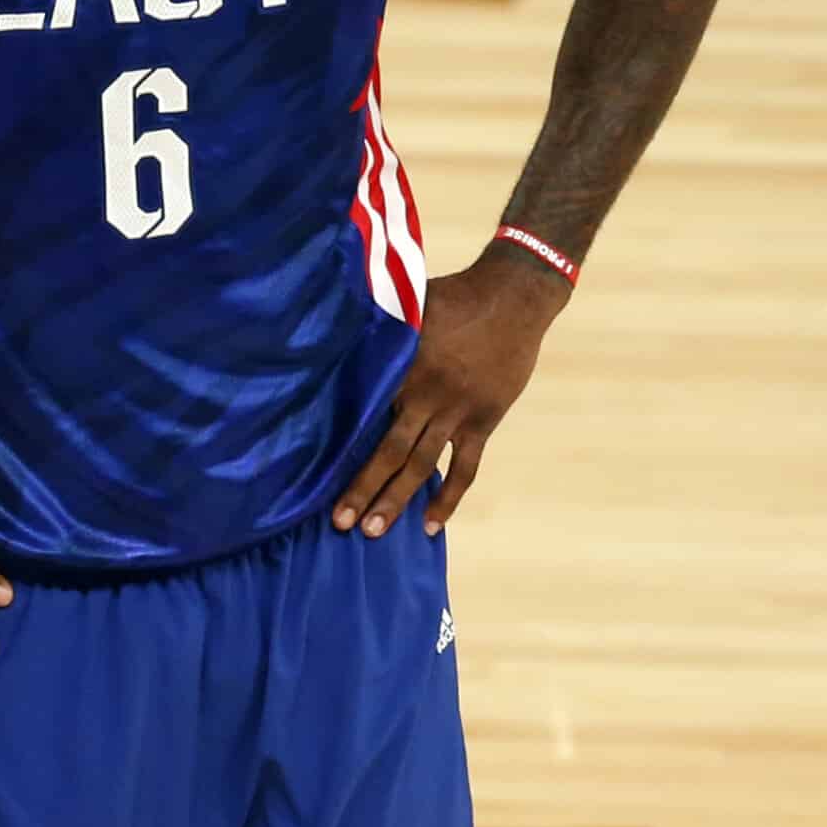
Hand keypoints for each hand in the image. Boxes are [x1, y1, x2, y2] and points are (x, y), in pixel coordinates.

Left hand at [334, 245, 571, 540]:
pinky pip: (464, 468)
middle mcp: (425, 395)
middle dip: (362, 488)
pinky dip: (448, 497)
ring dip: (396, 499)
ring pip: (421, 465)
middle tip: (338, 522)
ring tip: (372, 531)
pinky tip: (430, 525)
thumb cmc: (451, 295)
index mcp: (400, 367)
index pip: (361, 413)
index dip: (340, 444)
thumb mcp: (404, 303)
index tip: (313, 471)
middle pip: (388, 450)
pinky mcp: (482, 420)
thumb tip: (328, 325)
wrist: (513, 296)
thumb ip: (374, 327)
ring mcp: (456, 412)